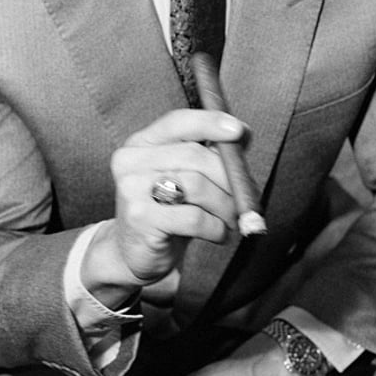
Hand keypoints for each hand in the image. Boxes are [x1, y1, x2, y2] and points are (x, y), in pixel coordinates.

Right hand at [82, 108, 246, 303]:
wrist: (134, 253)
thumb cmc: (168, 210)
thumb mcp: (186, 177)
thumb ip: (209, 153)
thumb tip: (243, 133)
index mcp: (141, 142)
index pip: (177, 122)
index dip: (210, 123)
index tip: (239, 130)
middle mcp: (131, 161)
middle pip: (195, 155)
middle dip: (229, 177)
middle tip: (245, 196)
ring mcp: (132, 189)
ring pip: (198, 186)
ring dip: (226, 205)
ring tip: (232, 219)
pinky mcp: (140, 218)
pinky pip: (194, 218)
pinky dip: (216, 227)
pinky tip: (218, 234)